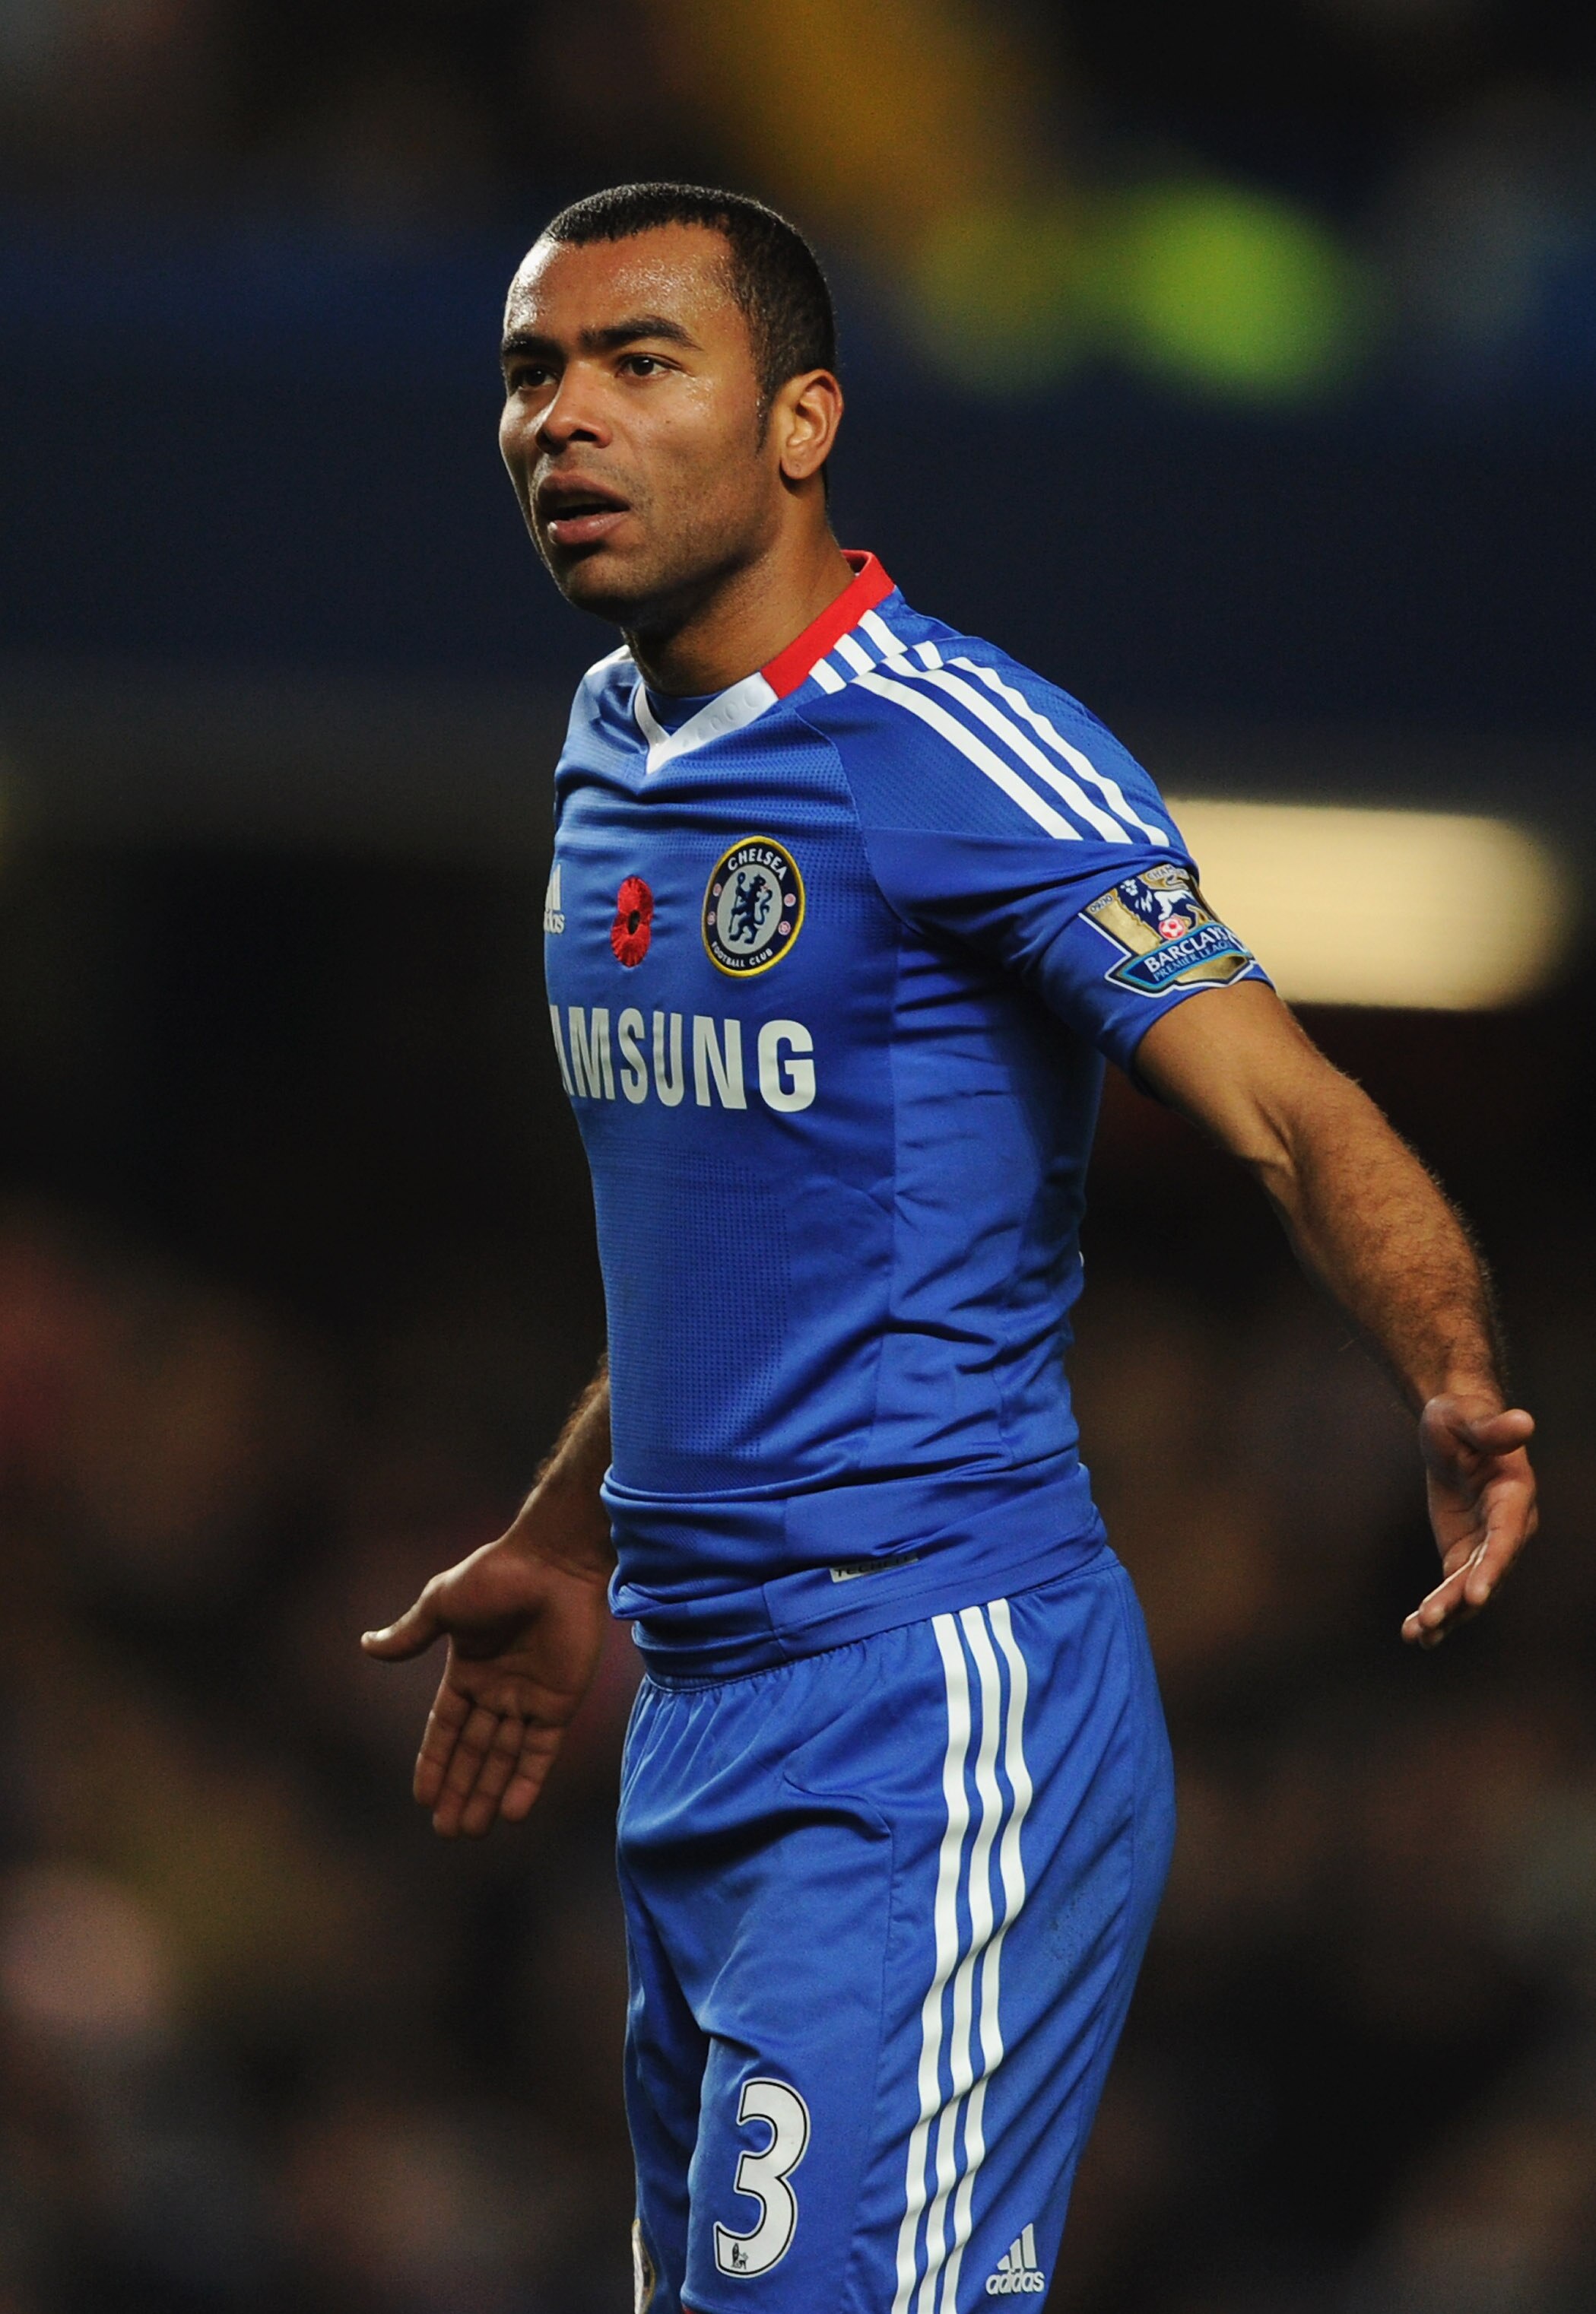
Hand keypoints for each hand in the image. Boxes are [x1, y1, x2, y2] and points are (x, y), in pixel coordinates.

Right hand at [361, 1530, 610, 1835]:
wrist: (554, 1562)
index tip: (421, 1798)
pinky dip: (528, 1781)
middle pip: (474, 1751)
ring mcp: (530, 1698)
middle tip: (446, 1831)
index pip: (445, 1727)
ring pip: (505, 1758)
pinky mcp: (561, 1702)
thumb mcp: (443, 1604)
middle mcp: (498, 1690)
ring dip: (488, 1794)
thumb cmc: (497, 1575)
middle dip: (459, 1789)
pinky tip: (512, 1813)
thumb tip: (366, 1646)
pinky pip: (542, 1750)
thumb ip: (412, 1634)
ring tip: (471, 1831)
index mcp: (468, 1670)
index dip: (434, 1762)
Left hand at [1403, 1395, 1536, 1648]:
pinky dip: (1437, 1610)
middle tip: (1430, 1620)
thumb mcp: (1468, 1416)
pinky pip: (1452, 1587)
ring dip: (1446, 1614)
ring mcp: (1485, 1544)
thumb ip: (1492, 1428)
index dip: (1492, 1567)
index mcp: (1513, 1497)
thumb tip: (1524, 1422)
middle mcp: (1506, 1528)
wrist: (1453, 1429)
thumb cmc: (1462, 1417)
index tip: (1477, 1596)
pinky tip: (1415, 1633)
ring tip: (1416, 1636)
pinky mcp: (1463, 1553)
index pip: (1504, 1538)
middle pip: (1485, 1571)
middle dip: (1460, 1599)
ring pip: (1469, 1587)